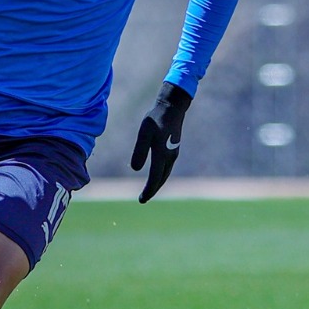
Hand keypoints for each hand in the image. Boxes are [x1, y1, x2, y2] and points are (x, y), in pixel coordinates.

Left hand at [131, 81, 192, 202]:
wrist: (173, 108)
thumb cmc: (156, 119)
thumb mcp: (144, 133)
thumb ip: (139, 151)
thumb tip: (134, 169)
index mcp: (161, 155)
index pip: (154, 178)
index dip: (148, 190)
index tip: (141, 200)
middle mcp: (169, 157)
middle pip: (161, 179)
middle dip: (152, 190)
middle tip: (143, 199)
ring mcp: (173, 154)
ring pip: (165, 174)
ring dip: (157, 183)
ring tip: (149, 189)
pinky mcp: (173, 149)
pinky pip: (167, 167)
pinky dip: (161, 175)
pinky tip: (156, 174)